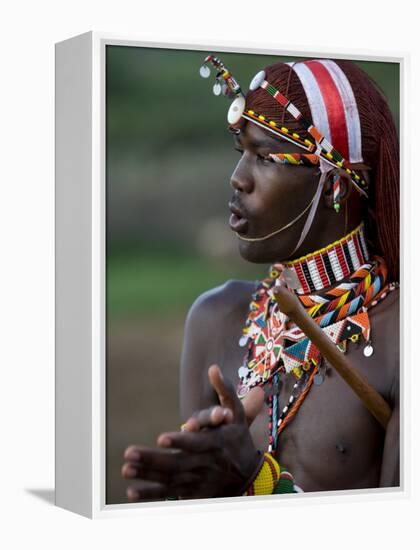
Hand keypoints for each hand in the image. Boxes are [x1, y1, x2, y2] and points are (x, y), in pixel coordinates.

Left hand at [122, 365, 264, 500]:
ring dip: (147, 476)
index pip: (196, 443)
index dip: (179, 442)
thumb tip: (213, 368)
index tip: (162, 438)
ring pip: (170, 480)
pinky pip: (170, 496)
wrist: (249, 475)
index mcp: (216, 443)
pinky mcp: (193, 493)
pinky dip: (152, 496)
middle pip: (177, 464)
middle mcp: (206, 464)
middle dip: (152, 460)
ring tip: (126, 469)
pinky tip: (132, 492)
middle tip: (130, 454)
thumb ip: (225, 390)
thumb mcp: (237, 413)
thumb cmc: (238, 438)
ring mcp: (199, 481)